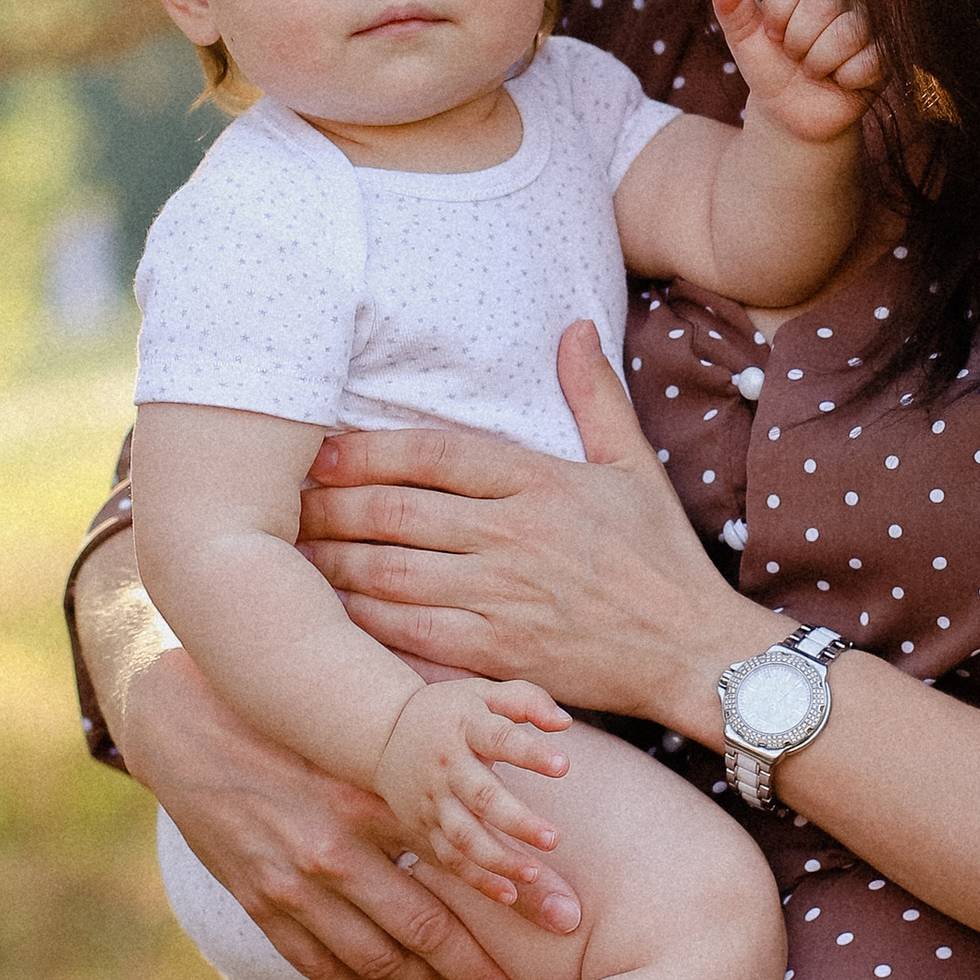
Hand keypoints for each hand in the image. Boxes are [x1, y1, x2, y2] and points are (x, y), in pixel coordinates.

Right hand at [111, 630, 540, 979]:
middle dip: (476, 978)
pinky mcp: (257, 901)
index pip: (457, 864)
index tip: (562, 928)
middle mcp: (333, 850)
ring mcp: (290, 883)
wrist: (186, 724)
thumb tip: (491, 815)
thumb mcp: (358, 744)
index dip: (514, 902)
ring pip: (373, 960)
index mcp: (370, 801)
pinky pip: (315, 963)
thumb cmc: (291, 725)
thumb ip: (416, 785)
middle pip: (422, 930)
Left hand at [301, 324, 750, 731]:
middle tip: (285, 502)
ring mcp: (501, 597)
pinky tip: (328, 613)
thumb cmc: (661, 560)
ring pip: (389, 572)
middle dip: (330, 505)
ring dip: (331, 561)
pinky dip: (361, 622)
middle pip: (396, 511)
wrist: (694, 653)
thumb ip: (595, 396)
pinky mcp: (496, 652)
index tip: (321, 450)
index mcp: (540, 482)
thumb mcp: (634, 468)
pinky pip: (409, 633)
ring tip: (291, 553)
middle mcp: (513, 536)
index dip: (366, 450)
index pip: (433, 452)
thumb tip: (575, 326)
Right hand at [371, 679, 579, 917]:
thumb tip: (564, 723)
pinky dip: (476, 879)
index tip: (563, 765)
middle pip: (482, 796)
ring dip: (497, 858)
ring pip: (464, 836)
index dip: (530, 752)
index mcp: (466, 727)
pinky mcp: (425, 827)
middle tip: (553, 838)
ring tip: (533, 874)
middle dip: (516, 820)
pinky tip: (508, 894)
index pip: (499, 738)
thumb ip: (527, 700)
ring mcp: (434, 801)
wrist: (383, 733)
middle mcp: (448, 767)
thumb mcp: (484, 693)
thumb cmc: (451, 711)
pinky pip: (450, 859)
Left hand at [710, 0, 881, 147]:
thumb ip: (732, 9)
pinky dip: (845, 79)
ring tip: (814, 71)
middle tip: (795, 58)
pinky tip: (839, 81)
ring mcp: (864, 24)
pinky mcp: (883, 54)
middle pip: (823, 4)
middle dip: (798, 43)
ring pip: (848, 32)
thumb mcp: (745, 43)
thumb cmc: (770, 71)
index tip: (772, 35)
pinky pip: (870, 61)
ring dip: (819, 63)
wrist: (793, 115)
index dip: (777, 13)